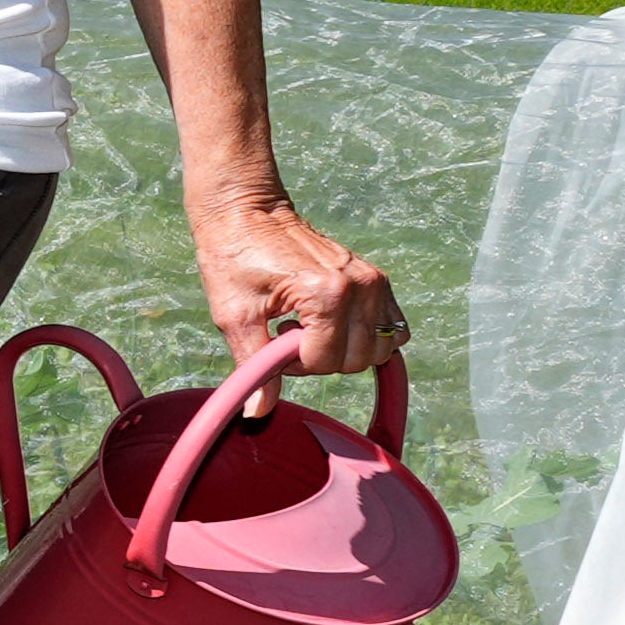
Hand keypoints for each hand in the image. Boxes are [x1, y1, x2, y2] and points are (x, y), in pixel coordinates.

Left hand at [194, 186, 400, 382]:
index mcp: (327, 293)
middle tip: (287, 336)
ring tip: (309, 328)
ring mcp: (374, 281)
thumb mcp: (235, 316)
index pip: (326, 362)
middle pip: (356, 360)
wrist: (247, 212)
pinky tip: (331, 325)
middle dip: (320, 360)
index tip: (274, 341)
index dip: (295, 365)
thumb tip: (258, 412)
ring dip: (344, 350)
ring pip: (377, 348)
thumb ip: (254, 366)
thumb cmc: (234, 258)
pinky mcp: (377, 279)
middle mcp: (361, 286)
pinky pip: (390, 328)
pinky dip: (365, 338)